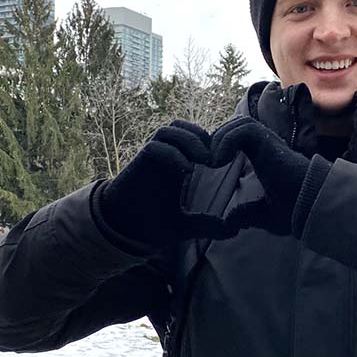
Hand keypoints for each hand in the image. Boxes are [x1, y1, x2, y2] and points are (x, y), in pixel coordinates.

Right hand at [99, 120, 230, 247]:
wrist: (123, 230)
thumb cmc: (150, 223)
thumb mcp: (185, 225)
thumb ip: (207, 224)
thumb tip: (234, 229)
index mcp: (176, 164)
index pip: (193, 137)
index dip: (210, 142)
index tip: (226, 161)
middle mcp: (163, 157)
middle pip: (182, 126)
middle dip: (201, 136)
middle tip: (216, 158)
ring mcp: (149, 159)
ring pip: (168, 130)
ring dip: (188, 140)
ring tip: (204, 160)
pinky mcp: (137, 165)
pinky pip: (155, 147)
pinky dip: (173, 154)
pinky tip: (186, 171)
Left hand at [211, 117, 313, 235]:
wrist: (311, 207)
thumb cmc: (294, 209)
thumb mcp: (263, 214)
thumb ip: (246, 214)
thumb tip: (229, 222)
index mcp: (263, 156)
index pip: (236, 138)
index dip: (221, 147)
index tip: (210, 169)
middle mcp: (266, 144)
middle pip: (234, 126)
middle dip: (217, 140)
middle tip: (207, 163)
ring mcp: (269, 141)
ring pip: (238, 123)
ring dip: (221, 139)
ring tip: (213, 161)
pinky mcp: (270, 141)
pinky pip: (244, 128)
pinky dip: (228, 140)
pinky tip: (221, 160)